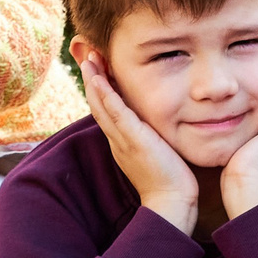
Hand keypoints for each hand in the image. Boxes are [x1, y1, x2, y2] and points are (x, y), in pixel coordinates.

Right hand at [81, 55, 197, 235]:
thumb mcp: (156, 151)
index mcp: (122, 141)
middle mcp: (117, 138)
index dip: (100, 88)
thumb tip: (156, 125)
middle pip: (98, 104)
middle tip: (86, 55)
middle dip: (92, 78)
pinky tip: (98, 78)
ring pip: (101, 105)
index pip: (107, 109)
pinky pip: (115, 113)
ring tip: (88, 58)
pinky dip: (105, 95)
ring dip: (93, 80)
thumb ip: (152, 137)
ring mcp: (122, 139)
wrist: (171, 202)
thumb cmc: (170, 179)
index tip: (97, 67)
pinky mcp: (133, 140)